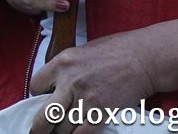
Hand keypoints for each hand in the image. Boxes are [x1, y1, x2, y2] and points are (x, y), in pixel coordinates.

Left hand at [29, 33, 156, 133]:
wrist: (142, 59)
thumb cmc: (114, 51)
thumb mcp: (80, 53)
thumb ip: (64, 69)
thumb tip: (54, 86)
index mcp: (61, 63)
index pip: (35, 85)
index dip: (35, 96)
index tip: (40, 101)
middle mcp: (69, 81)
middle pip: (44, 114)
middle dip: (39, 127)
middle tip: (38, 131)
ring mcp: (85, 98)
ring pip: (63, 127)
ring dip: (59, 133)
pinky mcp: (102, 112)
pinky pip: (82, 132)